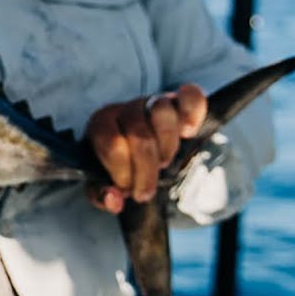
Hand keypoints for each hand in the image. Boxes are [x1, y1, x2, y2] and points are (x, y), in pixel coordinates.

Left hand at [85, 84, 206, 213]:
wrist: (136, 147)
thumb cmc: (118, 165)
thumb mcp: (103, 182)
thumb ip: (102, 194)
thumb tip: (115, 200)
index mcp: (101, 124)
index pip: (112, 145)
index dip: (123, 173)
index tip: (128, 191)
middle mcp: (126, 109)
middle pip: (140, 134)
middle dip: (146, 170)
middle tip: (146, 189)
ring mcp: (152, 101)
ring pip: (162, 113)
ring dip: (167, 146)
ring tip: (163, 162)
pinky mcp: (178, 100)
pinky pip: (190, 95)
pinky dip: (193, 112)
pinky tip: (189, 133)